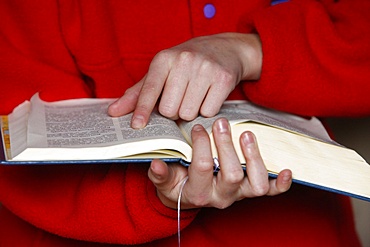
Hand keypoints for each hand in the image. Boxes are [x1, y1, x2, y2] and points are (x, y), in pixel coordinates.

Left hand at [108, 33, 261, 128]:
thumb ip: (138, 93)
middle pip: (169, 109)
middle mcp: (184, 61)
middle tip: (179, 99)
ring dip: (189, 112)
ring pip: (188, 113)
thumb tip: (113, 111)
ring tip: (194, 96)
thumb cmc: (186, 63)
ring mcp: (205, 69)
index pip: (149, 89)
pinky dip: (206, 110)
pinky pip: (208, 112)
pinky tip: (208, 96)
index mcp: (164, 59)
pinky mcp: (223, 79)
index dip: (142, 109)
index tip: (137, 125)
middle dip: (172, 112)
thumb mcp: (161, 71)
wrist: (224, 48)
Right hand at [148, 118, 291, 209]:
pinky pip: (271, 191)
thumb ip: (159, 174)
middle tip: (220, 123)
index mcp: (199, 194)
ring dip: (254, 158)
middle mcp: (222, 196)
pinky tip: (288, 170)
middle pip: (232, 174)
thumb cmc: (177, 185)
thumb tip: (156, 164)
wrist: (189, 197)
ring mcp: (239, 194)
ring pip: (256, 184)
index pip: (203, 168)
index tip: (198, 127)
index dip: (201, 145)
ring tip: (246, 135)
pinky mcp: (250, 191)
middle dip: (226, 146)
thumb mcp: (164, 181)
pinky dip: (282, 183)